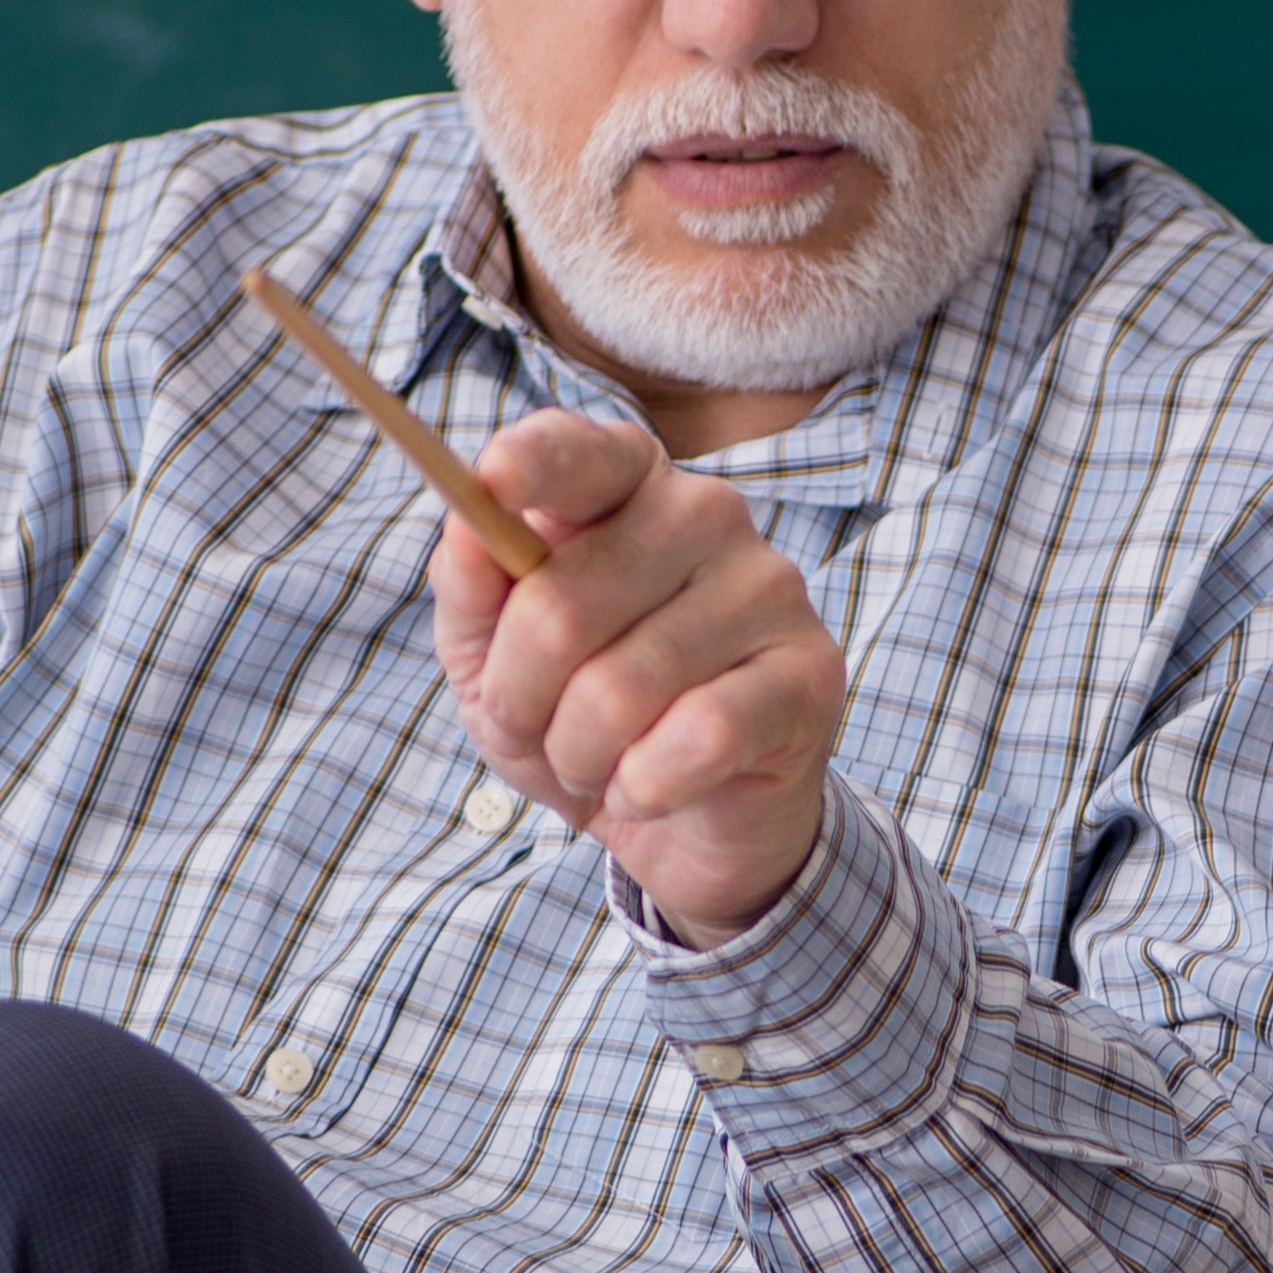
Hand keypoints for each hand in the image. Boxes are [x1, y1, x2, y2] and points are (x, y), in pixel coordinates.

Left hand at [432, 413, 847, 943]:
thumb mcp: (495, 662)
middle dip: (519, 703)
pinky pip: (697, 738)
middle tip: (537, 732)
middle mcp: (704, 512)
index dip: (530, 465)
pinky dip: (645, 788)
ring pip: (617, 693)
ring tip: (599, 765)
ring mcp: (767, 586)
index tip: (493, 484)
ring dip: (579, 759)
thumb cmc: (579, 718)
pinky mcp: (809, 669)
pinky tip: (651, 790)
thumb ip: (472, 592)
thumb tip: (463, 528)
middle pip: (558, 609)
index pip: (576, 452)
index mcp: (624, 488)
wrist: (686, 821)